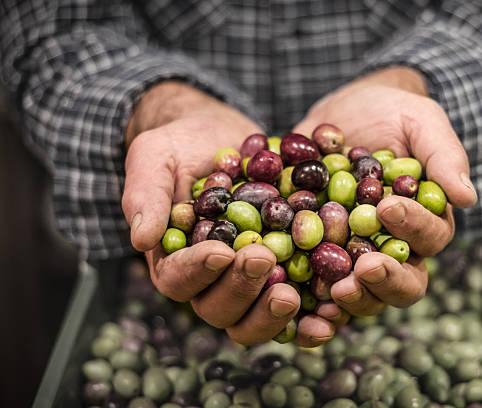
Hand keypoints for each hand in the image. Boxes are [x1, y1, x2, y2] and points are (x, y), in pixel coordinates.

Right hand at [121, 81, 344, 345]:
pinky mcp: (285, 275)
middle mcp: (211, 281)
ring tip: (293, 293)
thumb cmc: (183, 145)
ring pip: (255, 317)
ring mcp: (249, 283)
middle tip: (263, 259)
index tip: (221, 251)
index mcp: (175, 259)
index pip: (178, 279)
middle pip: (218, 308)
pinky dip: (311, 318)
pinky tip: (330, 315)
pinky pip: (297, 307)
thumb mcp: (156, 156)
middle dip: (240, 288)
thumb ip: (145, 194)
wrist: (225, 137)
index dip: (198, 271)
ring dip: (272, 313)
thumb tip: (141, 238)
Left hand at [293, 67, 477, 315]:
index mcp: (425, 221)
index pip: (430, 238)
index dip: (413, 228)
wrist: (344, 113)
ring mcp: (355, 255)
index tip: (387, 208)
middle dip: (385, 280)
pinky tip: (300, 300)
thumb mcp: (420, 121)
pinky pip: (318, 287)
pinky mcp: (318, 254)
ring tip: (333, 289)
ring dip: (352, 298)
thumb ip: (444, 155)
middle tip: (363, 269)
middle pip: (403, 282)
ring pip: (364, 294)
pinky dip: (311, 300)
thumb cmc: (391, 113)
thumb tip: (467, 197)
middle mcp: (394, 247)